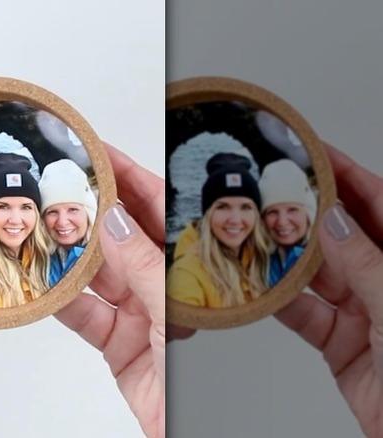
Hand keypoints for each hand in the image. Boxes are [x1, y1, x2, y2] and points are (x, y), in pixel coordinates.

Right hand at [55, 143, 164, 437]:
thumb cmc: (199, 383)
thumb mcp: (173, 313)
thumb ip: (143, 266)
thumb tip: (113, 220)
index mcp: (191, 268)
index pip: (158, 208)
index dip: (129, 175)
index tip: (98, 151)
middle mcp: (164, 285)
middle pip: (121, 235)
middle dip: (88, 209)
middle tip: (56, 183)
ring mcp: (138, 313)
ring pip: (96, 272)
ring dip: (66, 252)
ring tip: (38, 223)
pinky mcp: (116, 342)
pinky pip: (81, 312)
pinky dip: (58, 298)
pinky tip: (39, 281)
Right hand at [274, 143, 382, 436]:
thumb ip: (365, 263)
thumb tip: (332, 219)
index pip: (377, 204)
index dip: (345, 175)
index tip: (311, 152)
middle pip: (340, 235)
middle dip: (304, 214)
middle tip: (269, 190)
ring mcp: (364, 312)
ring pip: (316, 275)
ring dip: (284, 258)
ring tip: (254, 234)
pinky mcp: (341, 343)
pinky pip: (302, 314)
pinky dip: (277, 302)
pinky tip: (257, 287)